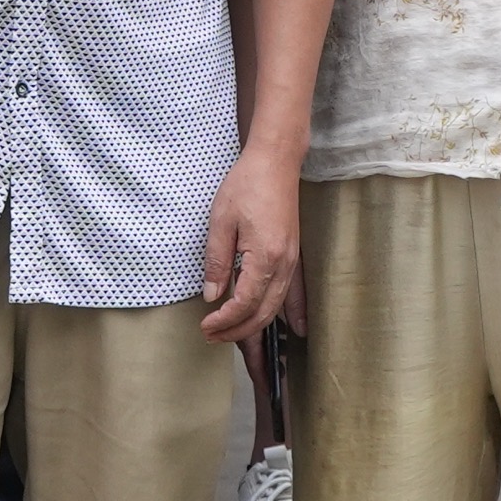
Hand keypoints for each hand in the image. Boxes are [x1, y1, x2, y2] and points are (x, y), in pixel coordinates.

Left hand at [200, 145, 300, 342]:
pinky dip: (289, 315)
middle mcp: (284, 265)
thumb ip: (217, 261)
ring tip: (231, 334)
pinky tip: (294, 330)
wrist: (275, 163)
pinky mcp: (293, 257)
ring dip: (255, 325)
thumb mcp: (221, 220)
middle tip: (212, 336)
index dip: (224, 320)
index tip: (205, 325)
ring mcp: (292, 262)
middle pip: (262, 313)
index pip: (244, 303)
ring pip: (276, 307)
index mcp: (265, 257)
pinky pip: (292, 294)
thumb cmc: (247, 185)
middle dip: (237, 331)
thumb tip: (212, 296)